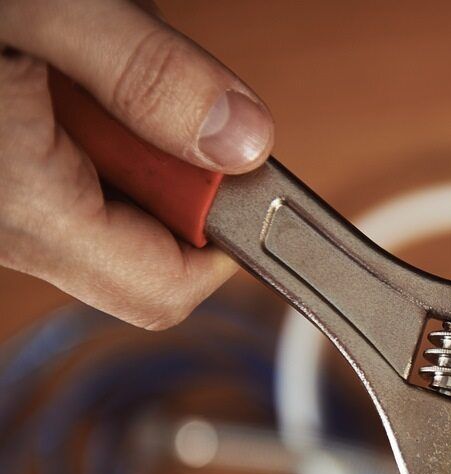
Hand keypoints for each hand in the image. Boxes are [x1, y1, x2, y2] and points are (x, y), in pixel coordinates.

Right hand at [0, 0, 272, 328]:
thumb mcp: (43, 8)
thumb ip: (150, 75)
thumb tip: (244, 140)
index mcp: (22, 205)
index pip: (166, 287)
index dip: (223, 242)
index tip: (241, 177)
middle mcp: (5, 230)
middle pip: (143, 259)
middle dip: (172, 180)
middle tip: (147, 94)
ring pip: (106, 217)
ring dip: (128, 148)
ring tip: (80, 64)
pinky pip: (65, 187)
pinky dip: (87, 136)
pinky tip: (55, 74)